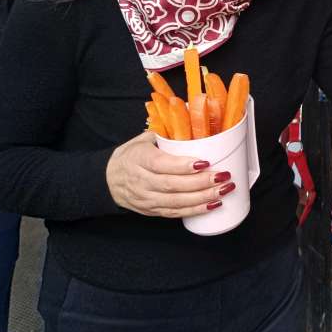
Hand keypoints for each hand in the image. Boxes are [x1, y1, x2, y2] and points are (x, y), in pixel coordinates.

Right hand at [106, 131, 233, 217]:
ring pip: (175, 202)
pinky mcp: (151, 210)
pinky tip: (212, 205)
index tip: (205, 162)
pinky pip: (174, 213)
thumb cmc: (131, 155)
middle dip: (201, 183)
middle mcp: (141, 181)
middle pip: (172, 185)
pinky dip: (194, 210)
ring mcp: (146, 198)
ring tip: (224, 191)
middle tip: (223, 177)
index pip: (162, 164)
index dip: (183, 166)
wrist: (108, 180)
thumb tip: (192, 118)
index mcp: (139, 159)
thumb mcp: (142, 140)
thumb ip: (165, 133)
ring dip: (202, 198)